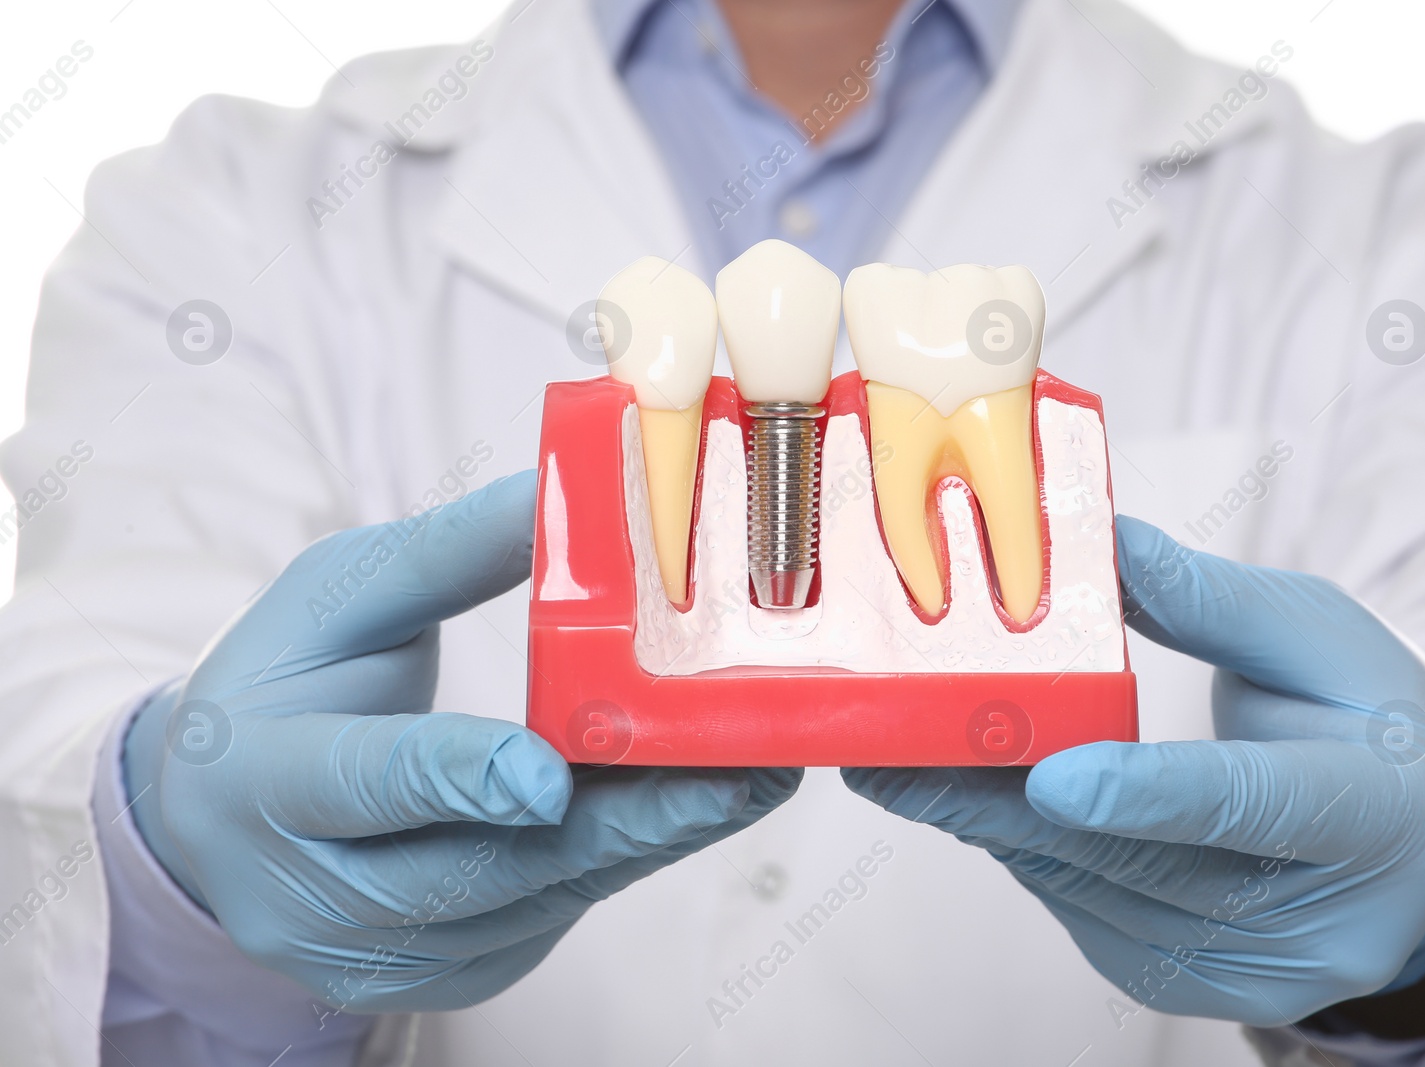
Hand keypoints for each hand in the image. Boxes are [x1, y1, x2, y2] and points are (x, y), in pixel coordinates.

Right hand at [124, 471, 800, 1012]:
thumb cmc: (287, 682)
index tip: (549, 773)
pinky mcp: (443, 975)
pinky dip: (622, 860)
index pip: (364, 783)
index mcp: (264, 777)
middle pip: (479, 871)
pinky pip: (550, 916)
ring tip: (746, 779)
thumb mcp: (340, 595)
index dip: (457, 779)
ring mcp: (379, 953)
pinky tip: (688, 810)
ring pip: (535, 902)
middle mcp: (311, 894)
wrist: (224, 811)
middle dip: (619, 824)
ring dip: (648, 841)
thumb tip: (573, 489)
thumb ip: (452, 552)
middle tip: (733, 774)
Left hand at [845, 517, 1424, 1024]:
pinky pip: (1081, 906)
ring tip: (902, 763)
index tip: (1050, 775)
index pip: (1251, 807)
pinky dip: (1021, 846)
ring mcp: (1249, 973)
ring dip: (990, 825)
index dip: (1147, 795)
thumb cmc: (1374, 720)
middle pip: (1140, 864)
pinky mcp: (1189, 983)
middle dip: (1004, 808)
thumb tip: (1098, 546)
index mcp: (1376, 813)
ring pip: (1093, 891)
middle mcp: (1315, 921)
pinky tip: (967, 792)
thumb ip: (1208, 601)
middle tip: (897, 761)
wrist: (1424, 843)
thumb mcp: (1320, 635)